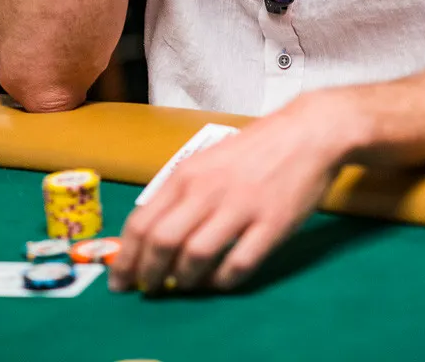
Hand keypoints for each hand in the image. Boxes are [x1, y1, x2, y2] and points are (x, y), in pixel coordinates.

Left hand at [108, 91, 346, 293]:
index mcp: (187, 174)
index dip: (126, 257)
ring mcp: (240, 207)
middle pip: (163, 242)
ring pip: (196, 257)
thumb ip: (180, 193)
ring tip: (183, 286)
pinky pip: (238, 265)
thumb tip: (150, 236)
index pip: (143, 222)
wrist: (305, 133)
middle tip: (146, 290)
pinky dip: (223, 282)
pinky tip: (220, 282)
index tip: (119, 279)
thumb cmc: (252, 149)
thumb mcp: (206, 161)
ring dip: (184, 280)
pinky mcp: (271, 224)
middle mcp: (208, 190)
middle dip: (147, 274)